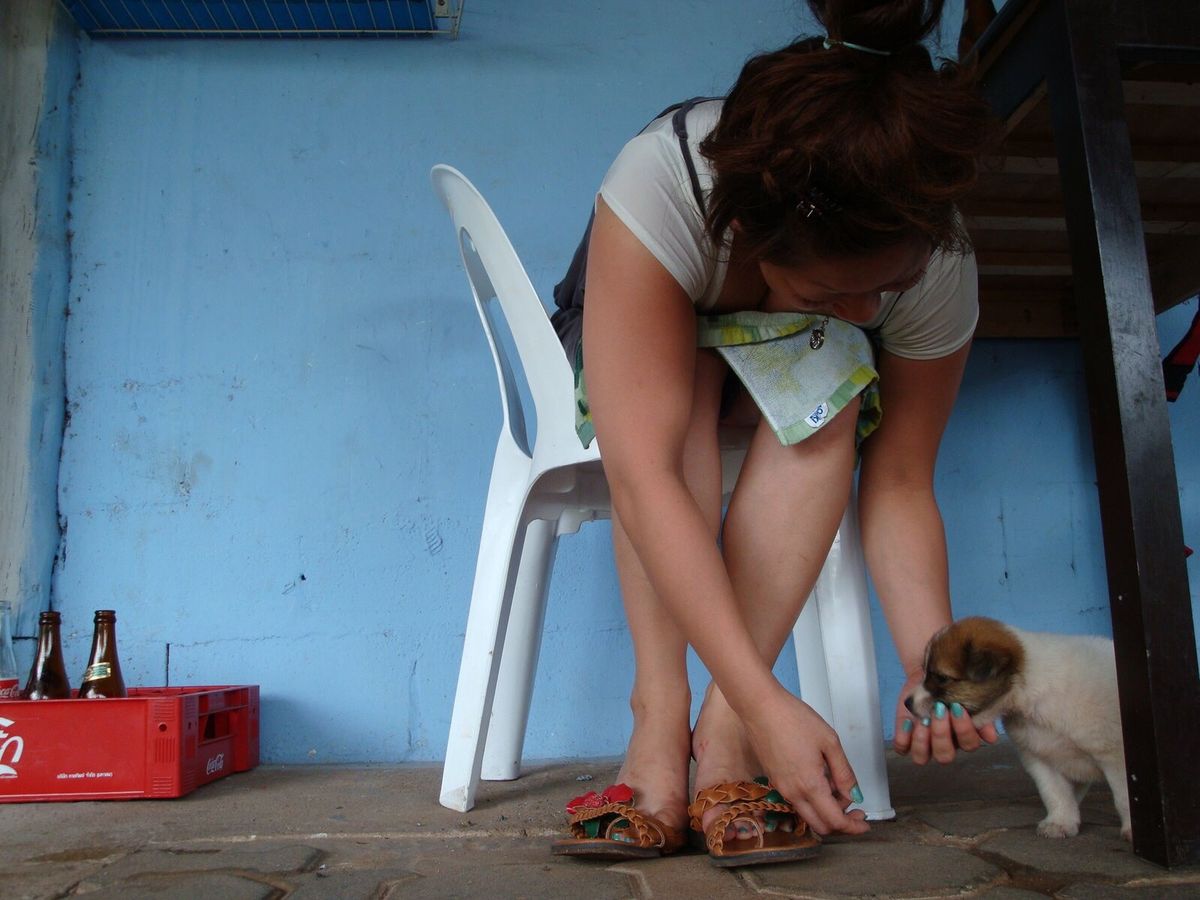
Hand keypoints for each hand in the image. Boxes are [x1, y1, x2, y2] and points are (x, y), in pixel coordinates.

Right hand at [745, 689, 870, 835]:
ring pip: (808, 814)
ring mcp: (781, 788)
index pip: (835, 821)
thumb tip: (854, 795)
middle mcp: (793, 793)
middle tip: (856, 810)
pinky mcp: (774, 780)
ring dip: (826, 810)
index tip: (865, 823)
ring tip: (838, 785)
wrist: (759, 706)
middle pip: (820, 826)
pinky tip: (821, 778)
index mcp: (810, 785)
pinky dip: (813, 800)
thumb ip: (844, 773)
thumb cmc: (794, 719)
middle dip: (841, 823)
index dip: (853, 827)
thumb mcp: (829, 741)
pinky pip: (797, 801)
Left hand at [893, 670, 998, 763]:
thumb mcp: (968, 698)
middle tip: (939, 710)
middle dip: (941, 733)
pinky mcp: (904, 738)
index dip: (964, 730)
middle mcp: (944, 746)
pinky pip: (901, 748)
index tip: (958, 708)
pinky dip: (903, 737)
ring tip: (923, 719)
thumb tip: (991, 737)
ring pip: (921, 758)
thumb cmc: (951, 689)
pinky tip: (908, 721)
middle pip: (944, 755)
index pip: (969, 745)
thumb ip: (981, 717)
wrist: (928, 675)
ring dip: (922, 740)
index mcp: (963, 738)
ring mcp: (922, 745)